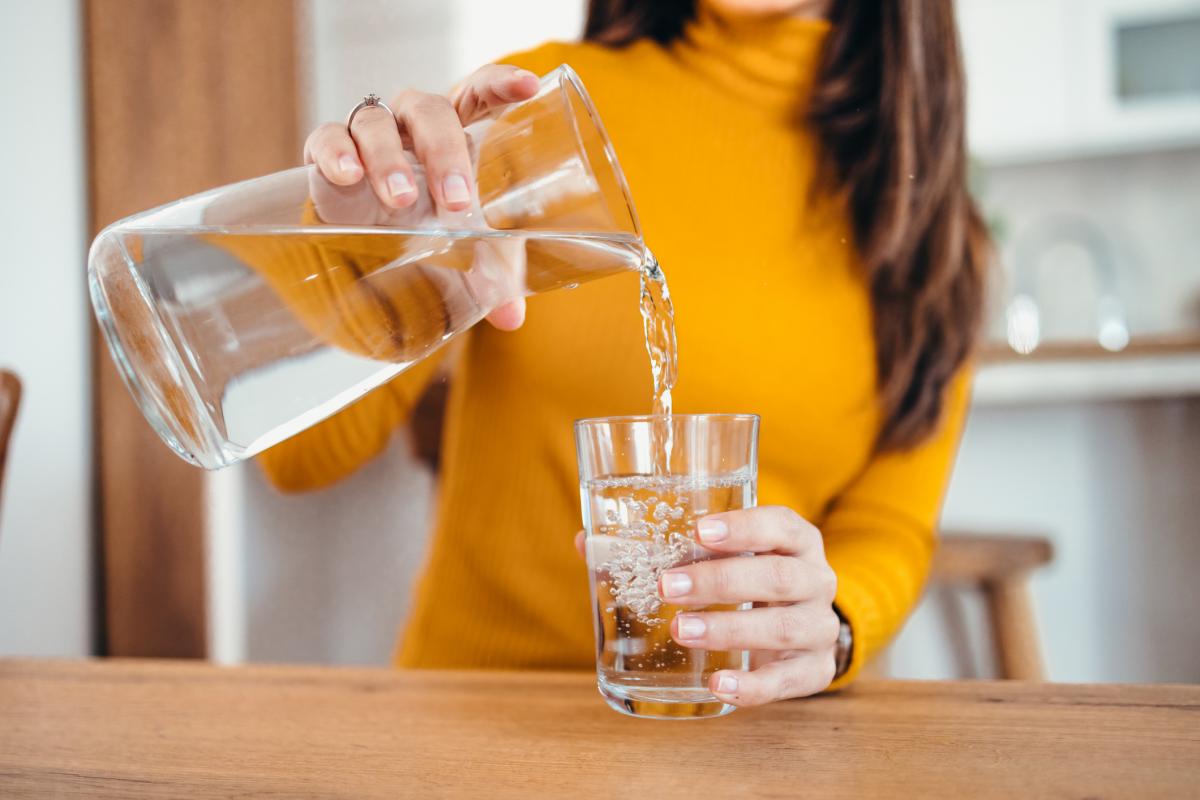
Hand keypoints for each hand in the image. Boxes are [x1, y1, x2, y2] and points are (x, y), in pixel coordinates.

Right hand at [301, 64, 540, 330]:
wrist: (373, 248)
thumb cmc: (436, 228)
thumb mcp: (471, 248)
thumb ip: (495, 274)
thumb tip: (510, 318)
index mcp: (459, 130)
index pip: (480, 92)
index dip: (501, 83)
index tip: (528, 88)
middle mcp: (414, 125)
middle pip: (428, 110)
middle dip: (444, 150)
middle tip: (456, 200)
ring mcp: (371, 135)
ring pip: (376, 122)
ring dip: (390, 159)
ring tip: (401, 201)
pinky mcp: (329, 155)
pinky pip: (327, 137)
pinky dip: (335, 151)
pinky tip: (347, 175)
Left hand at [580, 506, 840, 705]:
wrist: (801, 627)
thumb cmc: (748, 580)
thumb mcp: (720, 557)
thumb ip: (661, 547)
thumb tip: (585, 543)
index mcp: (795, 541)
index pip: (781, 525)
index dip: (744, 527)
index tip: (699, 531)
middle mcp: (816, 580)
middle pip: (778, 577)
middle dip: (720, 581)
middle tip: (668, 586)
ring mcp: (819, 627)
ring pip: (784, 627)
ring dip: (729, 629)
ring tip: (681, 630)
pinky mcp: (814, 671)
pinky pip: (788, 681)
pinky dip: (753, 685)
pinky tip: (718, 684)